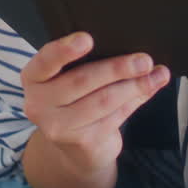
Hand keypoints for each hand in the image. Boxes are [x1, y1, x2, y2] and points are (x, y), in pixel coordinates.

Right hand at [20, 32, 170, 173]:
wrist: (75, 148)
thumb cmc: (76, 100)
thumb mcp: (73, 79)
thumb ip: (94, 61)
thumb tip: (133, 47)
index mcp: (33, 78)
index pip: (46, 61)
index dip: (65, 50)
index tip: (87, 39)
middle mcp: (39, 103)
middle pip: (82, 80)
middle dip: (117, 68)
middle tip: (143, 60)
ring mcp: (59, 127)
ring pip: (103, 100)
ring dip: (134, 86)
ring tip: (153, 75)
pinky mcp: (82, 142)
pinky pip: (115, 117)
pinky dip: (136, 100)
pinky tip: (150, 88)